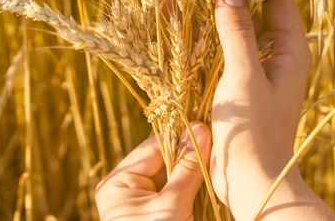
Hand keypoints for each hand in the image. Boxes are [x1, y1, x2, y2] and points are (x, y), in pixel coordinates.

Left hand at [95, 122, 211, 220]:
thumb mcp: (171, 207)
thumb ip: (186, 168)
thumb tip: (201, 129)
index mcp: (118, 182)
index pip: (153, 147)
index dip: (180, 134)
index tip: (206, 123)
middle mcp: (128, 187)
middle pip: (163, 158)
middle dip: (189, 150)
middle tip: (216, 136)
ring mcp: (144, 200)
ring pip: (173, 172)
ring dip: (194, 165)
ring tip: (216, 151)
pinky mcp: (159, 210)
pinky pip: (178, 188)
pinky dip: (194, 182)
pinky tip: (210, 172)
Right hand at [210, 0, 334, 219]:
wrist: (249, 182)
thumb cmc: (255, 131)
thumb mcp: (245, 75)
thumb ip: (238, 30)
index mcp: (291, 50)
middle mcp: (275, 56)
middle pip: (254, 9)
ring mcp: (253, 70)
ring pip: (233, 30)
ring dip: (210, 13)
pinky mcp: (234, 85)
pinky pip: (218, 52)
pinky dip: (201, 38)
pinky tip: (177, 27)